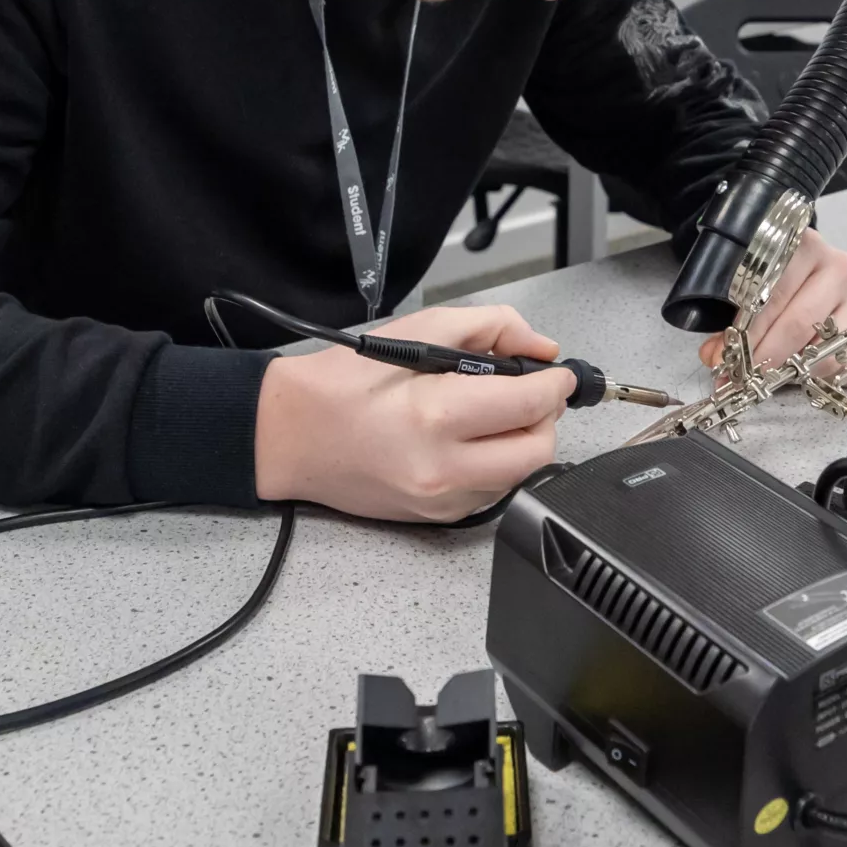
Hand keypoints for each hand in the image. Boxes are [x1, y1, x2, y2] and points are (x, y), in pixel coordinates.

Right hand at [253, 304, 570, 522]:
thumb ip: (490, 328)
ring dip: (521, 442)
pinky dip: (495, 464)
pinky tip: (467, 440)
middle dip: (544, 417)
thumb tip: (542, 347)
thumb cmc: (345, 382)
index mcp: (437, 415)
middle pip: (538, 450)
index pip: (531, 404)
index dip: (555, 384)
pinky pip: (492, 491)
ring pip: (520, 475)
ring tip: (491, 414)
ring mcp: (441, 500)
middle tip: (527, 393)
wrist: (290, 435)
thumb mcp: (418, 331)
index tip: (556, 373)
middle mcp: (444, 468)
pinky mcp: (436, 518)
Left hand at [697, 227, 846, 386]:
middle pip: (800, 323)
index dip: (750, 333)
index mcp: (805, 247)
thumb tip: (714, 356)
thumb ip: (730, 318)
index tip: (730, 360)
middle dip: (767, 357)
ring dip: (795, 371)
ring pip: (827, 349)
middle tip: (746, 378)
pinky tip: (803, 372)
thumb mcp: (749, 285)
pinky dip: (824, 378)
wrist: (810, 264)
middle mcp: (839, 269)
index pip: (775, 295)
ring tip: (771, 376)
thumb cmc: (775, 275)